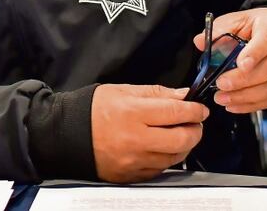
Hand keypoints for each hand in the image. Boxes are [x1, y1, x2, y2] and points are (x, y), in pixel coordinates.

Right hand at [91, 84, 208, 182]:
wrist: (66, 134)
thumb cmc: (93, 109)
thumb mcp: (122, 91)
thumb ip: (155, 93)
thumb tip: (182, 96)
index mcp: (132, 113)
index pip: (176, 112)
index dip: (194, 110)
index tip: (199, 108)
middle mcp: (135, 139)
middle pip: (181, 139)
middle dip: (195, 130)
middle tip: (194, 123)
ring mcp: (134, 161)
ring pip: (174, 157)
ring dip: (183, 145)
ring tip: (179, 134)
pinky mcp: (131, 175)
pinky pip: (160, 169)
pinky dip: (166, 158)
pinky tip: (162, 147)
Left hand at [192, 7, 266, 113]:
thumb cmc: (252, 27)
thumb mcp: (234, 21)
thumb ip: (217, 30)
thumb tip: (200, 42)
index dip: (254, 54)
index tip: (240, 65)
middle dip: (245, 81)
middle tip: (222, 86)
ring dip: (248, 97)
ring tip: (224, 99)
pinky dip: (256, 104)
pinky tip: (237, 105)